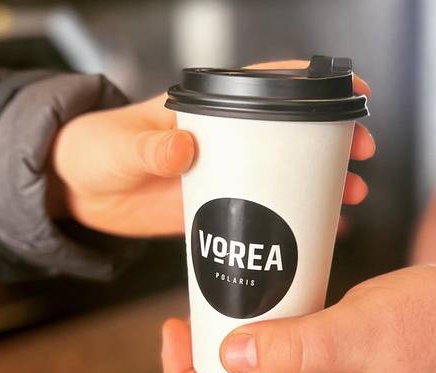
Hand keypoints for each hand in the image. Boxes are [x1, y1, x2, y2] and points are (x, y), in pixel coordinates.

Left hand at [47, 61, 374, 236]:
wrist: (75, 192)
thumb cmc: (93, 150)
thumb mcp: (120, 146)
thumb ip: (150, 147)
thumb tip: (183, 146)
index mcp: (205, 109)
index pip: (266, 85)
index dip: (312, 84)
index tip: (350, 90)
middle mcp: (223, 138)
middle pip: (291, 131)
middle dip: (332, 138)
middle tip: (360, 152)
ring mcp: (224, 173)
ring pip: (285, 171)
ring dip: (322, 180)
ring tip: (352, 192)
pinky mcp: (216, 206)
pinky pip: (263, 208)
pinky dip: (293, 215)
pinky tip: (320, 226)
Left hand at [162, 266, 435, 372]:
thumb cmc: (435, 328)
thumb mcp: (361, 334)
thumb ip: (298, 349)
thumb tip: (231, 356)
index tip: (175, 332)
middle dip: (201, 357)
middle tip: (190, 309)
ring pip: (256, 369)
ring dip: (230, 339)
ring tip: (216, 298)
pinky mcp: (332, 353)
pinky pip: (282, 346)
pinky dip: (262, 324)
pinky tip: (260, 293)